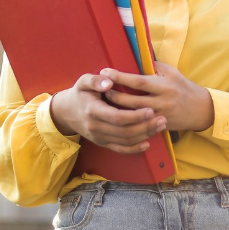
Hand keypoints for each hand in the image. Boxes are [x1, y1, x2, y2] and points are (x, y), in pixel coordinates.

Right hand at [49, 73, 166, 153]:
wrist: (66, 112)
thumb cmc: (80, 93)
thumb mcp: (83, 82)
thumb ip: (95, 80)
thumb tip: (109, 81)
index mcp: (92, 110)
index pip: (117, 117)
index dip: (135, 116)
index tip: (150, 110)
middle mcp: (95, 127)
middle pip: (124, 131)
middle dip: (145, 126)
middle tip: (162, 119)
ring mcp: (99, 137)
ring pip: (125, 141)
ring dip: (144, 135)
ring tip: (160, 126)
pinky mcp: (102, 143)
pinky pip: (120, 149)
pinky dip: (134, 149)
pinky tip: (147, 143)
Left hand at [100, 62, 213, 132]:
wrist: (200, 109)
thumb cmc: (184, 87)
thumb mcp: (172, 72)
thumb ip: (154, 66)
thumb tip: (136, 57)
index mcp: (164, 85)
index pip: (138, 81)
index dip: (120, 77)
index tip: (106, 72)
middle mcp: (162, 101)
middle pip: (132, 100)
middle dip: (114, 95)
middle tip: (100, 89)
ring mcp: (160, 116)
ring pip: (133, 115)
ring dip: (117, 109)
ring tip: (104, 102)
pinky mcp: (159, 126)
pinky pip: (140, 125)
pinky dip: (127, 121)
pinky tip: (116, 117)